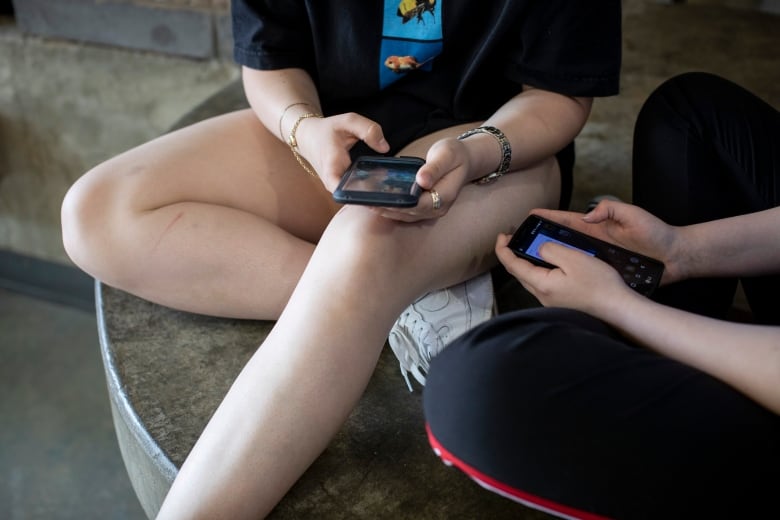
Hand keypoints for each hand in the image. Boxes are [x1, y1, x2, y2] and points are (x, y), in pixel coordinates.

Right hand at [295, 112, 389, 190]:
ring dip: (372, 194)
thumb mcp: (348, 121)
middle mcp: (332, 181)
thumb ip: (368, 130)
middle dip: (372, 196)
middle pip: (353, 197)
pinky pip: (355, 192)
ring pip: (355, 196)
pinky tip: (383, 184)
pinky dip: (368, 189)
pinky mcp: (340, 186)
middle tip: (392, 190)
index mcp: (332, 166)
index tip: (377, 190)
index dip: (359, 194)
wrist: (308, 137)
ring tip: (391, 188)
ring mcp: (336, 186)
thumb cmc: (327, 130)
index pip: (341, 190)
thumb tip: (385, 148)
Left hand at [372, 137, 470, 221]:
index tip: (380, 199)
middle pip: (408, 213)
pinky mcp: (423, 208)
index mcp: (444, 196)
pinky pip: (406, 211)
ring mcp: (431, 211)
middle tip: (366, 201)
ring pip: (405, 215)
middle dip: (387, 208)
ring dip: (386, 210)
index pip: (418, 205)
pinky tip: (376, 201)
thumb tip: (421, 180)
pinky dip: (391, 207)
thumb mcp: (447, 155)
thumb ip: (434, 168)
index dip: (399, 203)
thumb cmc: (455, 154)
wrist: (464, 160)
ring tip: (366, 202)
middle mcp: (437, 208)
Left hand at [495, 232, 632, 316]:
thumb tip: (539, 248)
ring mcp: (551, 301)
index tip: (502, 236)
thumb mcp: (573, 258)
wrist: (617, 308)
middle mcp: (542, 296)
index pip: (512, 265)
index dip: (503, 249)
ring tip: (530, 247)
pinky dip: (539, 269)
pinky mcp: (561, 302)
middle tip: (513, 239)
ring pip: (531, 278)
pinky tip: (549, 262)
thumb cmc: (599, 284)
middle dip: (513, 254)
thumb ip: (550, 250)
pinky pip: (543, 283)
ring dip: (526, 262)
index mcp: (541, 284)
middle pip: (519, 273)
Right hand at [529, 200, 682, 284]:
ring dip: (550, 260)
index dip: (549, 217)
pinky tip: (553, 281)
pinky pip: (582, 275)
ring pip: (568, 259)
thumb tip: (586, 217)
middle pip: (561, 241)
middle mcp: (593, 243)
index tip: (530, 215)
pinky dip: (567, 276)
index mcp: (597, 227)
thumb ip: (611, 209)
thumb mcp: (634, 214)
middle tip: (520, 241)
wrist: (676, 257)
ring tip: (528, 262)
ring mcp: (597, 260)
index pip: (567, 221)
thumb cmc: (657, 233)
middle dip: (540, 239)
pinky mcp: (605, 274)